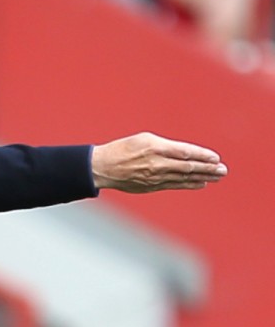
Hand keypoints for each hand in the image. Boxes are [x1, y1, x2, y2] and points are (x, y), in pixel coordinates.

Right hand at [92, 132, 226, 192]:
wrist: (102, 167)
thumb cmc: (123, 149)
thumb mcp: (143, 140)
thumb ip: (165, 147)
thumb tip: (186, 154)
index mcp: (155, 148)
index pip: (185, 152)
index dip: (202, 156)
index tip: (216, 158)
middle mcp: (157, 163)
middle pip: (188, 167)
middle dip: (208, 168)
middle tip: (223, 170)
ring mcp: (154, 177)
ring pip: (184, 178)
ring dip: (203, 177)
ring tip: (217, 177)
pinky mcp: (151, 186)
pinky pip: (175, 186)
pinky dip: (189, 185)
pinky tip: (200, 183)